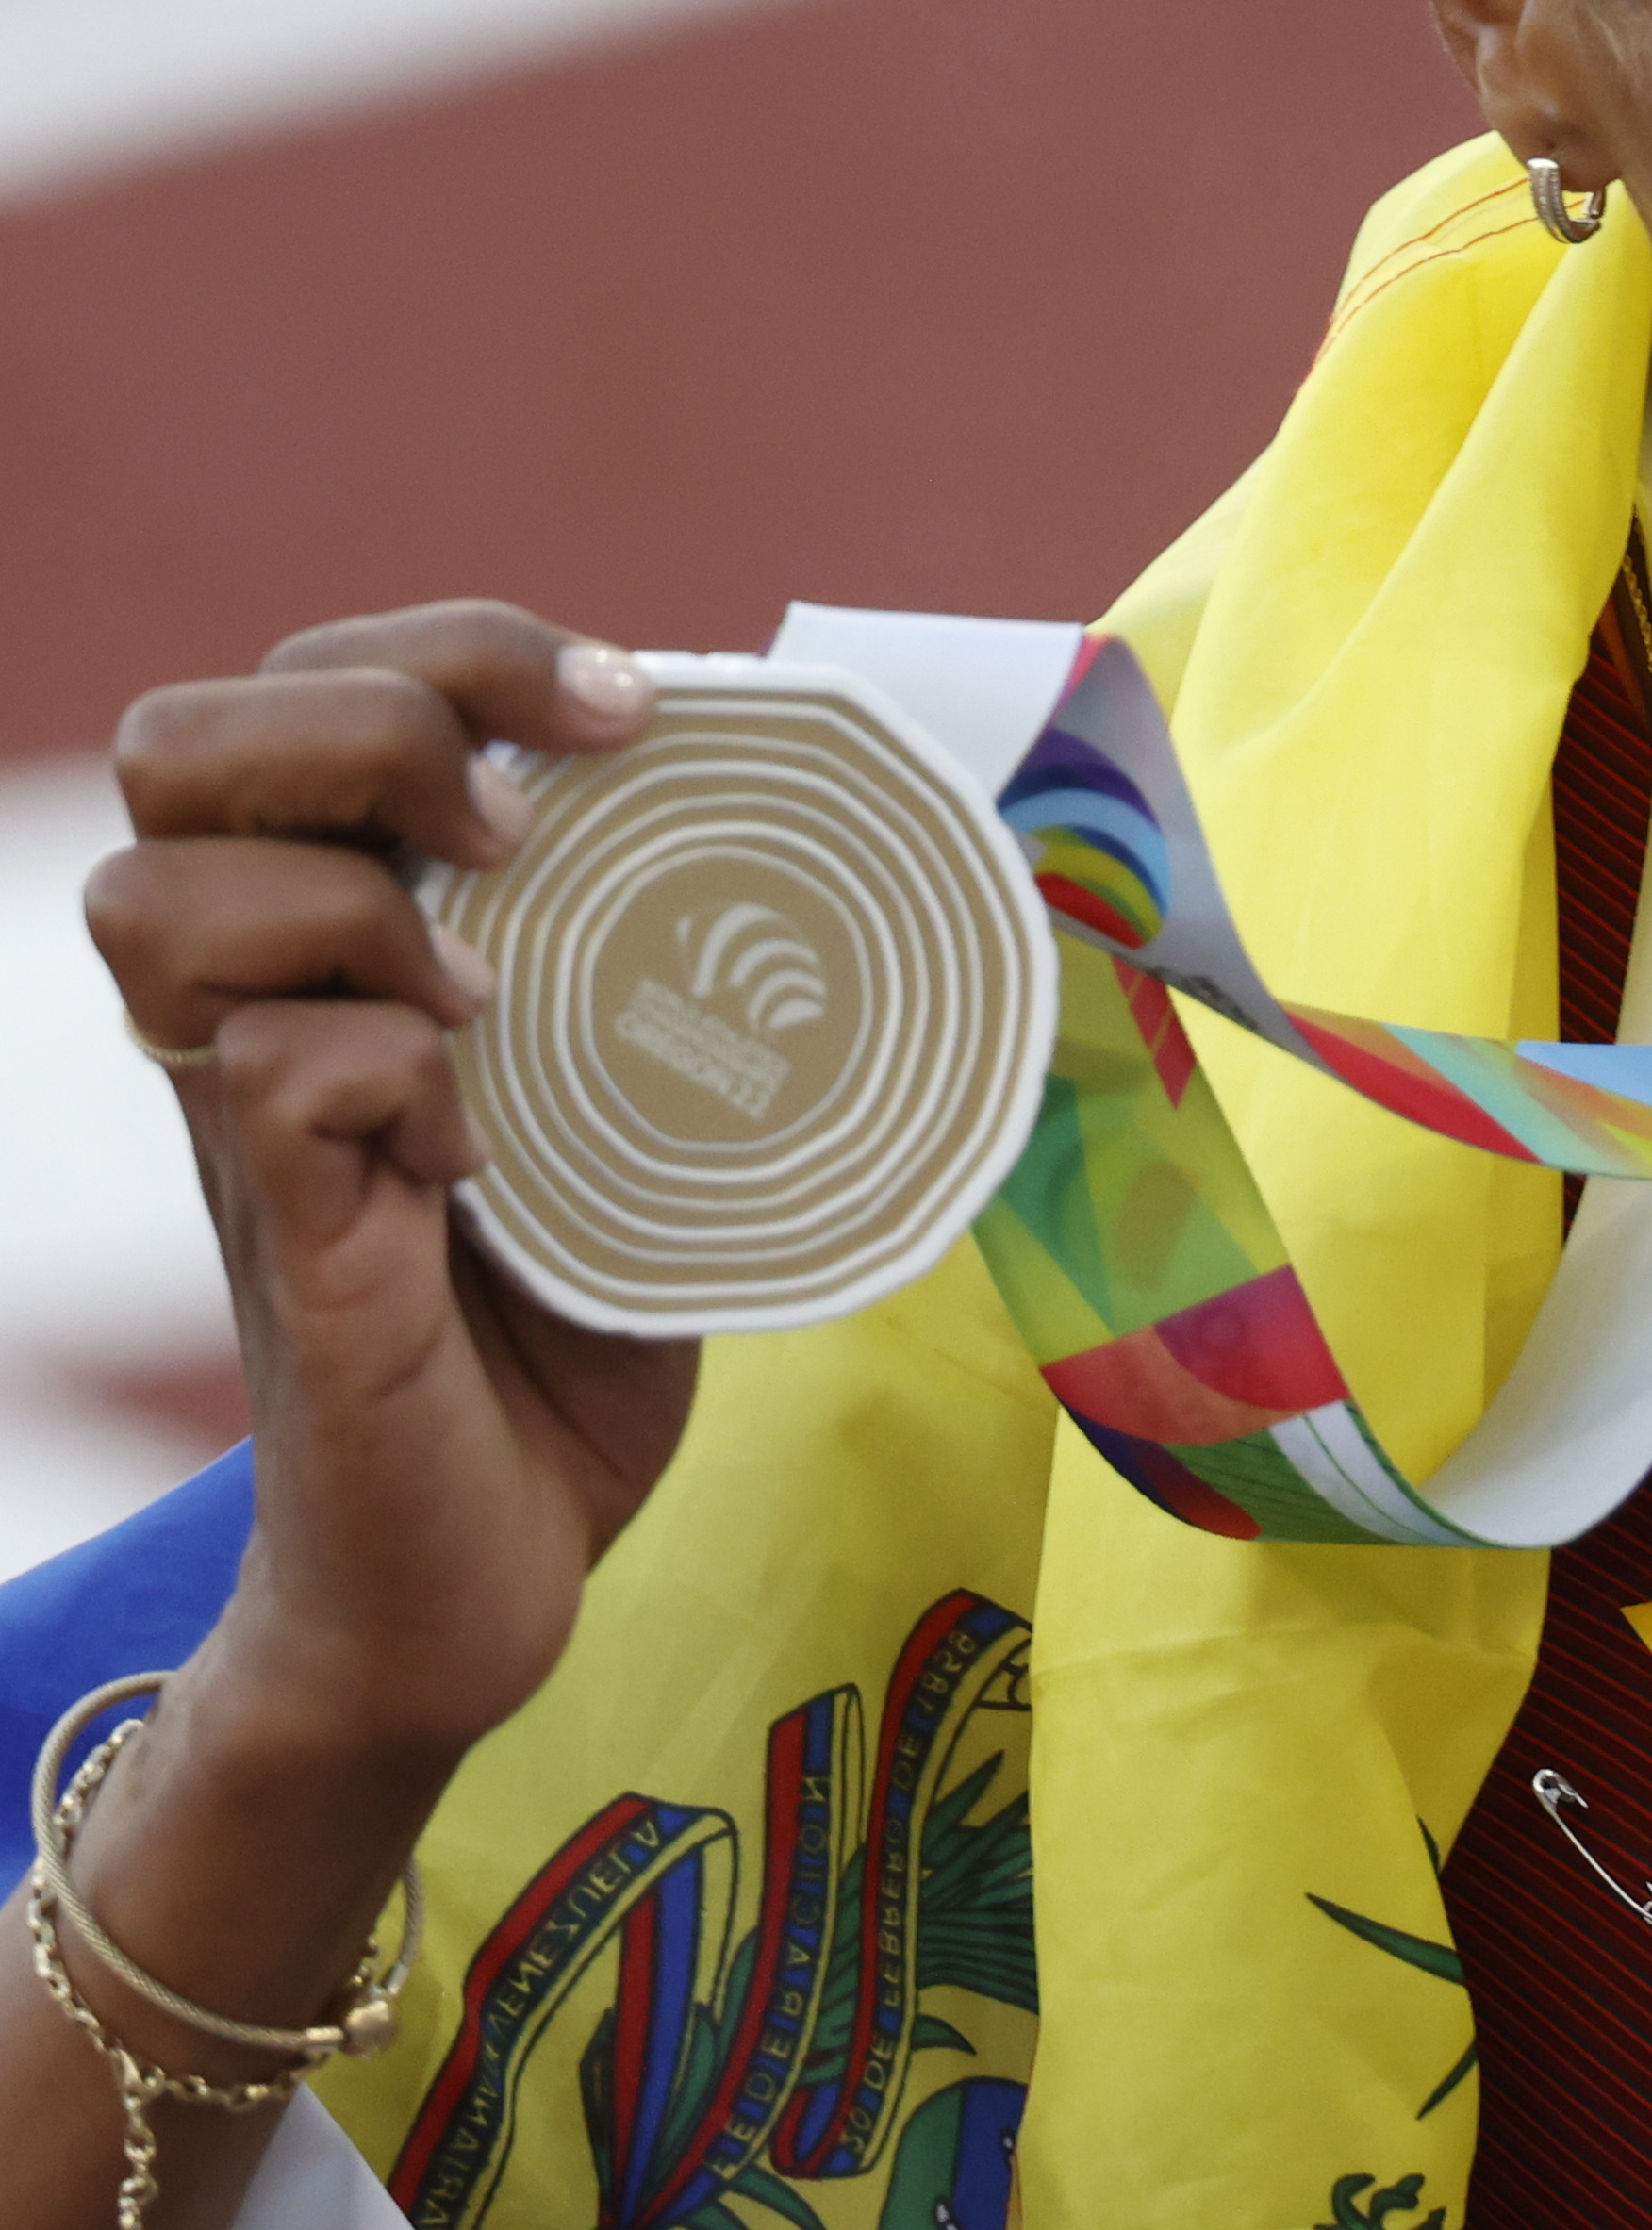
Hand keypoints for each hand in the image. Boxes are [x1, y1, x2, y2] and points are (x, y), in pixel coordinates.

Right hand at [87, 604, 699, 1781]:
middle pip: (180, 743)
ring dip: (352, 902)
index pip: (302, 688)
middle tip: (532, 817)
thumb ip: (697, 999)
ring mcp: (251, 1128)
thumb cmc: (568, 1342)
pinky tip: (478, 1148)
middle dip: (371, 717)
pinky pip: (269, 1078)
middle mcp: (262, 1011)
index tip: (624, 703)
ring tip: (492, 995)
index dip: (448, 645)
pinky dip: (387, 1073)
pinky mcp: (289, 1251)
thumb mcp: (650, 1128)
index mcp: (349, 949)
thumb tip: (911, 864)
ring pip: (162, 895)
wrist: (482, 1585)